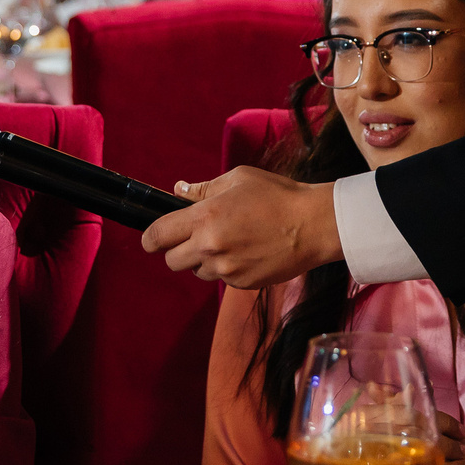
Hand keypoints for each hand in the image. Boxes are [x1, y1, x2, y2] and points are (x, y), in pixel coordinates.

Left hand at [142, 168, 340, 287]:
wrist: (314, 225)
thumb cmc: (277, 195)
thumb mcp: (238, 179)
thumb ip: (203, 189)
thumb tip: (178, 190)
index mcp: (205, 217)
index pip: (158, 236)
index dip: (150, 238)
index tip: (151, 238)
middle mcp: (211, 247)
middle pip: (172, 261)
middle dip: (177, 250)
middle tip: (194, 238)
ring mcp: (227, 269)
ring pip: (197, 272)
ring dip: (203, 260)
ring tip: (229, 242)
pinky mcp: (243, 284)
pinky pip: (221, 280)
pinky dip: (226, 269)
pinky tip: (246, 252)